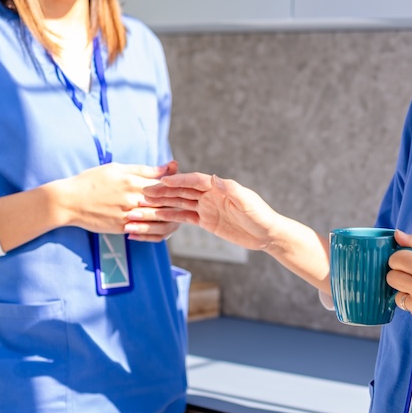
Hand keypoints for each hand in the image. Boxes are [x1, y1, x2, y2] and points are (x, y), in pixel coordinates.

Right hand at [53, 161, 180, 239]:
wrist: (68, 201)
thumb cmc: (92, 181)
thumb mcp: (117, 169)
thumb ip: (144, 170)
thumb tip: (169, 166)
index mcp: (133, 181)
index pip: (164, 184)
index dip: (178, 186)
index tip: (187, 186)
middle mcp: (132, 198)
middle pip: (164, 202)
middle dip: (178, 202)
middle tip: (190, 202)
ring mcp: (127, 214)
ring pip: (157, 217)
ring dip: (170, 216)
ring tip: (180, 215)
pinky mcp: (121, 227)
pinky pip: (144, 230)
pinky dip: (155, 228)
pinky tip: (163, 226)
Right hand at [141, 172, 278, 250]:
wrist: (266, 234)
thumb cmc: (260, 215)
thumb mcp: (247, 203)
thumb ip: (232, 190)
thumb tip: (215, 178)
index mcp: (219, 188)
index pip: (195, 181)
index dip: (179, 180)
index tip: (163, 181)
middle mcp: (210, 195)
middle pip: (183, 190)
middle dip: (164, 191)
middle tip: (145, 191)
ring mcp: (207, 208)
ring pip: (181, 202)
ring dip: (164, 202)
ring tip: (146, 202)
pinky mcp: (206, 221)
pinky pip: (185, 217)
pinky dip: (172, 216)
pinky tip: (158, 215)